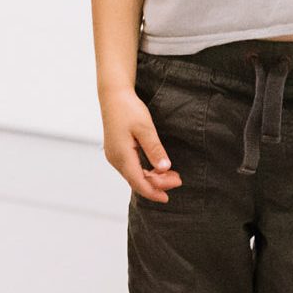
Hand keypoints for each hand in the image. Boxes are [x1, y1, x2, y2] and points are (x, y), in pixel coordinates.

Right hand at [101, 86, 180, 202]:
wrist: (113, 95)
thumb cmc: (128, 109)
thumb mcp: (145, 128)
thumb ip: (154, 150)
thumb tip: (164, 169)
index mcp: (122, 155)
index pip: (138, 182)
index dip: (154, 192)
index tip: (168, 197)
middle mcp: (116, 159)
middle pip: (137, 181)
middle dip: (157, 185)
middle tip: (178, 179)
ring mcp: (115, 156)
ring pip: (134, 175)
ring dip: (152, 178)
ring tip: (172, 175)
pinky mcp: (117, 151)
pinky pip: (131, 168)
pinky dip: (145, 171)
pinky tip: (157, 169)